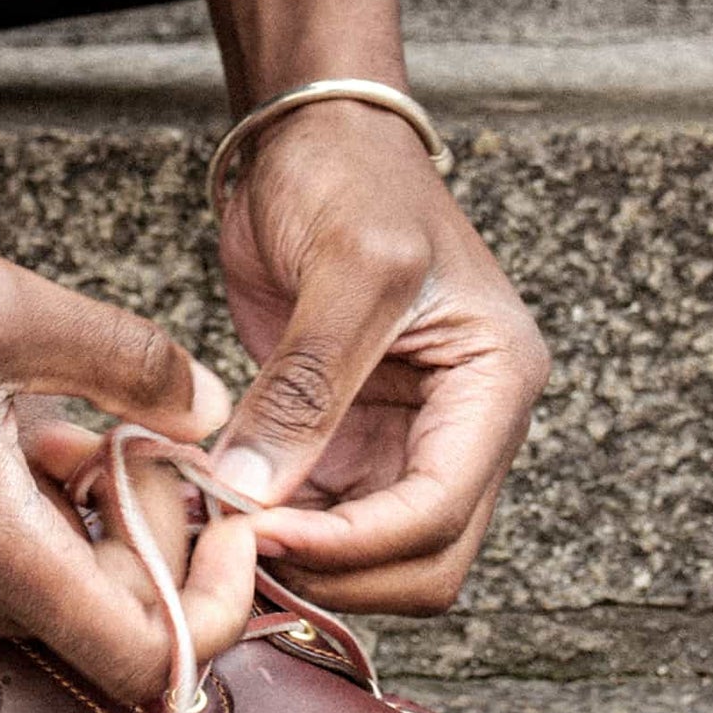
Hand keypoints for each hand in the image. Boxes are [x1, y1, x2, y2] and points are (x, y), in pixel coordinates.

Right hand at [0, 222, 256, 700]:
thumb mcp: (3, 309)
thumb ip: (129, 364)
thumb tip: (211, 413)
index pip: (149, 656)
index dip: (215, 602)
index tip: (225, 518)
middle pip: (99, 620)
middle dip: (148, 538)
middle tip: (133, 439)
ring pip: (38, 597)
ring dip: (81, 528)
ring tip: (65, 427)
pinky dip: (18, 528)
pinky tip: (1, 437)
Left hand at [212, 100, 550, 612]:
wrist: (313, 140)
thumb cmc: (352, 177)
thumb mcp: (347, 268)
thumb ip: (307, 385)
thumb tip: (256, 491)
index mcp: (493, 385)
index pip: (439, 513)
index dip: (353, 547)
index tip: (260, 535)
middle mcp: (462, 426)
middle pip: (420, 560)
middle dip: (335, 572)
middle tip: (238, 551)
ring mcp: (403, 438)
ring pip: (372, 554)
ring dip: (301, 560)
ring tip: (218, 533)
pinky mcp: (346, 438)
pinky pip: (323, 518)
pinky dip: (276, 529)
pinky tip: (218, 512)